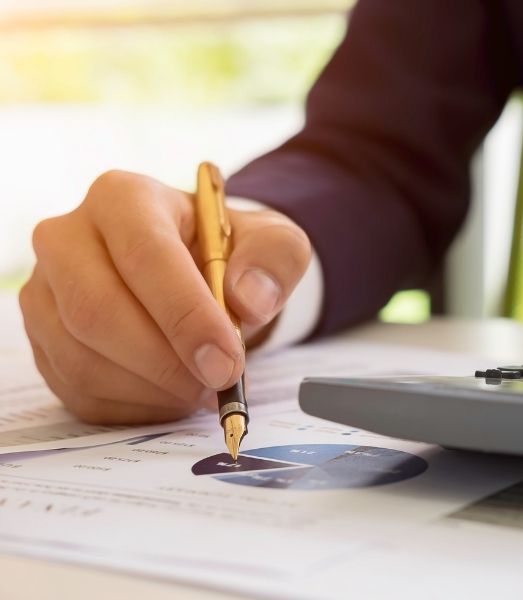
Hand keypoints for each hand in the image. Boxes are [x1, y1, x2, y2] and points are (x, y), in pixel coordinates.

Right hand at [19, 170, 310, 423]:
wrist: (198, 273)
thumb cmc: (230, 255)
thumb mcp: (273, 243)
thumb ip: (275, 260)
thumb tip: (249, 299)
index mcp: (124, 198)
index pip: (144, 255)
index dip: (185, 315)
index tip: (226, 362)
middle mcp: (68, 238)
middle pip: (96, 311)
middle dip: (164, 362)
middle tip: (217, 385)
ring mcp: (45, 292)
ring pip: (82, 359)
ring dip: (152, 389)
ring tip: (202, 389)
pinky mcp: (43, 341)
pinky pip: (79, 391)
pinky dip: (135, 407)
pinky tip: (172, 394)